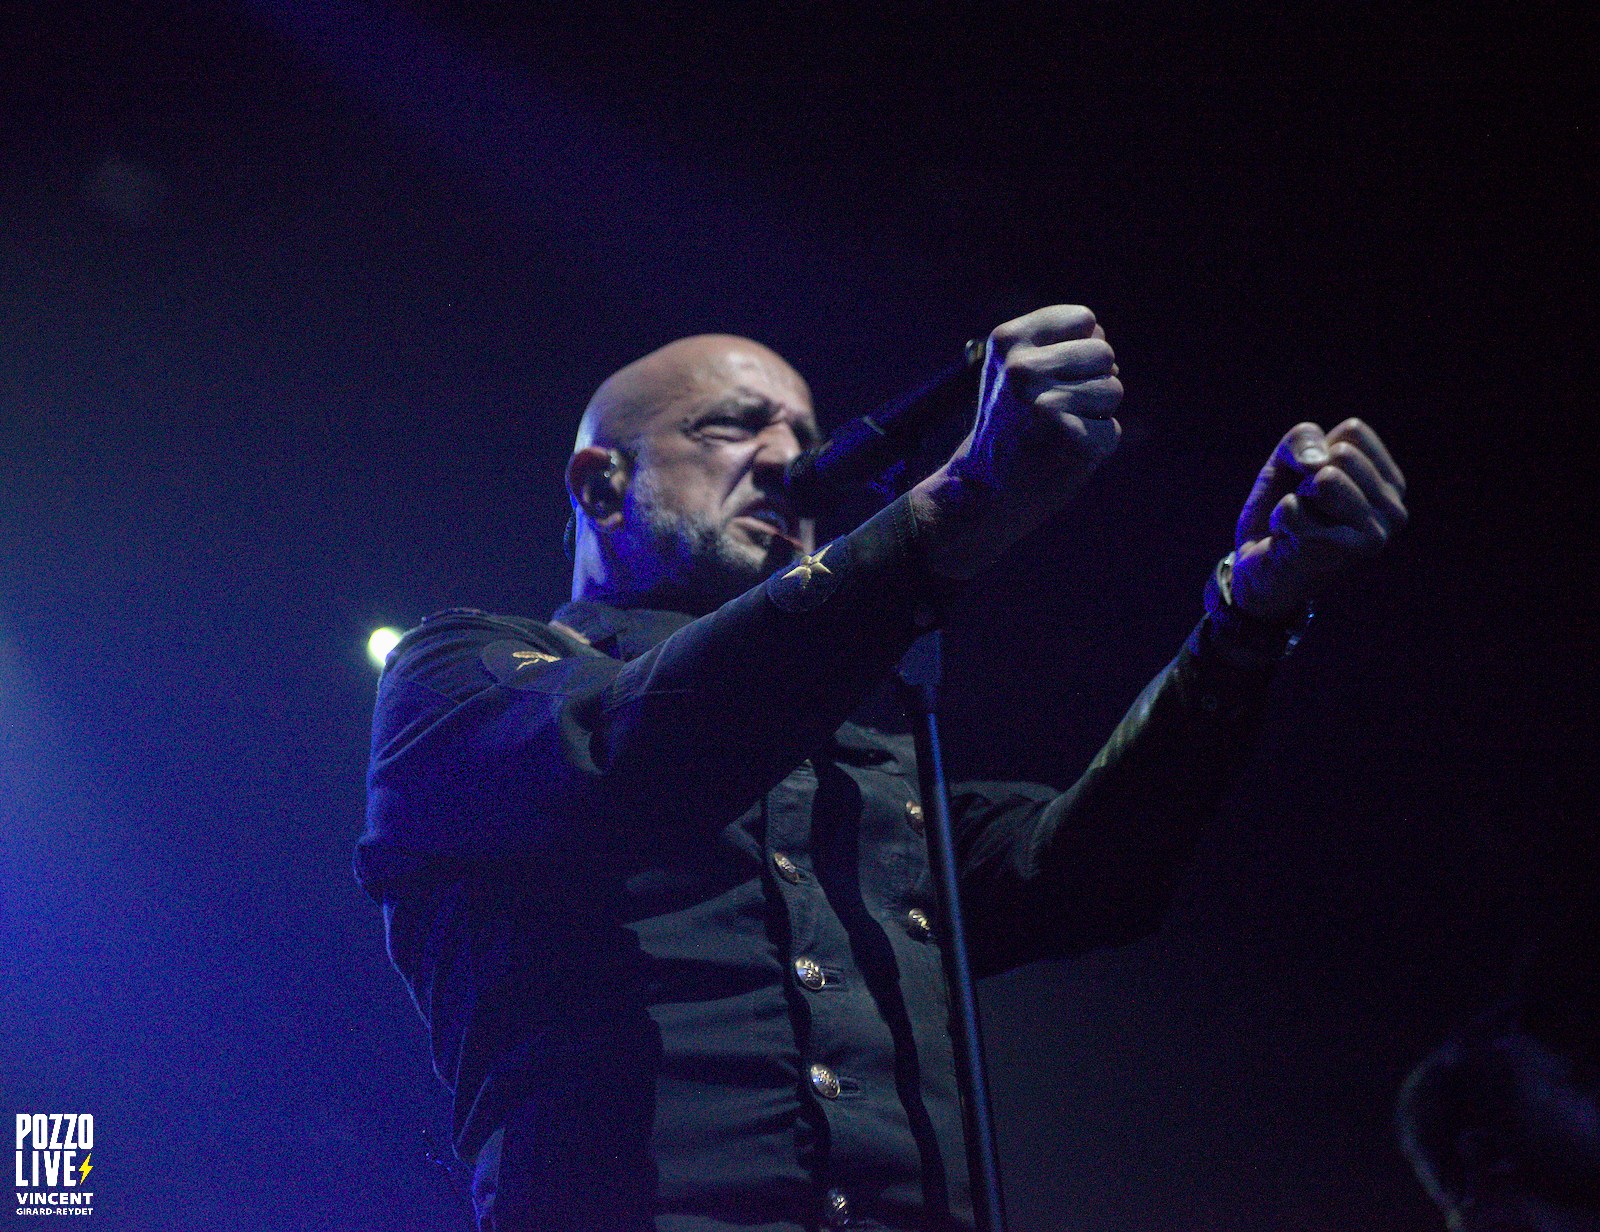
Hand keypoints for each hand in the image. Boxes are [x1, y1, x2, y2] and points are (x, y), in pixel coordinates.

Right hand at [913, 305, 1123, 577]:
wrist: (982, 489)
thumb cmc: (1009, 424)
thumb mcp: (1015, 367)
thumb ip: (1055, 342)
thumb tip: (1099, 335)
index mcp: (1007, 339)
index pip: (1085, 319)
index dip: (1078, 348)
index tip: (1051, 376)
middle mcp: (1022, 367)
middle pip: (1104, 352)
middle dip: (1091, 379)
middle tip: (1052, 410)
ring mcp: (1044, 404)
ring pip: (1113, 390)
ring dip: (1094, 414)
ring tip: (1054, 432)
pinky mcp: (1068, 440)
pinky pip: (1111, 432)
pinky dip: (1094, 447)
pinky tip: (1061, 455)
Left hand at [1229, 419, 1407, 620]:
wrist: (1257, 563)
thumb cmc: (1283, 506)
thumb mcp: (1289, 459)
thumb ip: (1304, 438)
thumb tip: (1319, 467)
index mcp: (1391, 485)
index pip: (1354, 432)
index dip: (1318, 450)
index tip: (1313, 482)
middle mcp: (1394, 512)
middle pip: (1342, 453)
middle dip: (1306, 476)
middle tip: (1306, 507)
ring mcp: (1373, 537)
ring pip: (1325, 477)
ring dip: (1296, 497)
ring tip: (1302, 522)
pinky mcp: (1338, 553)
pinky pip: (1293, 507)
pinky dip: (1280, 518)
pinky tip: (1290, 540)